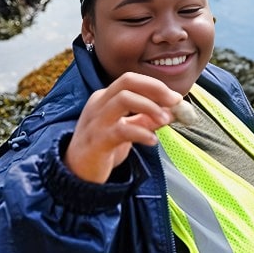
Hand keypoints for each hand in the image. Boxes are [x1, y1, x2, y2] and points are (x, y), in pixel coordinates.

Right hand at [63, 72, 182, 183]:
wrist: (77, 172)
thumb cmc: (104, 146)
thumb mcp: (128, 128)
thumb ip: (148, 120)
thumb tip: (173, 112)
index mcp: (106, 97)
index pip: (132, 80)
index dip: (156, 86)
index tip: (176, 98)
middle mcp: (99, 103)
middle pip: (127, 81)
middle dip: (155, 89)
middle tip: (176, 102)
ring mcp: (96, 120)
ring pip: (123, 99)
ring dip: (150, 107)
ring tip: (165, 121)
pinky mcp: (97, 140)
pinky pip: (122, 130)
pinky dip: (141, 132)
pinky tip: (153, 141)